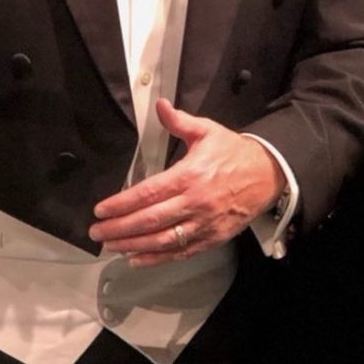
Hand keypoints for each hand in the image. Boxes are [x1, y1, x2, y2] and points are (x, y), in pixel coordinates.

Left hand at [88, 98, 285, 266]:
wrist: (267, 174)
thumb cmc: (232, 152)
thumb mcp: (207, 130)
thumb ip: (179, 121)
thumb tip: (159, 105)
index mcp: (190, 175)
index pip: (149, 193)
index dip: (122, 203)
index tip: (102, 209)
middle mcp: (195, 202)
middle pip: (151, 220)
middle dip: (120, 228)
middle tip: (96, 232)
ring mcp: (204, 224)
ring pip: (163, 240)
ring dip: (133, 245)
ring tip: (111, 246)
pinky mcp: (212, 238)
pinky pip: (181, 252)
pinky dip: (158, 258)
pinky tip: (137, 259)